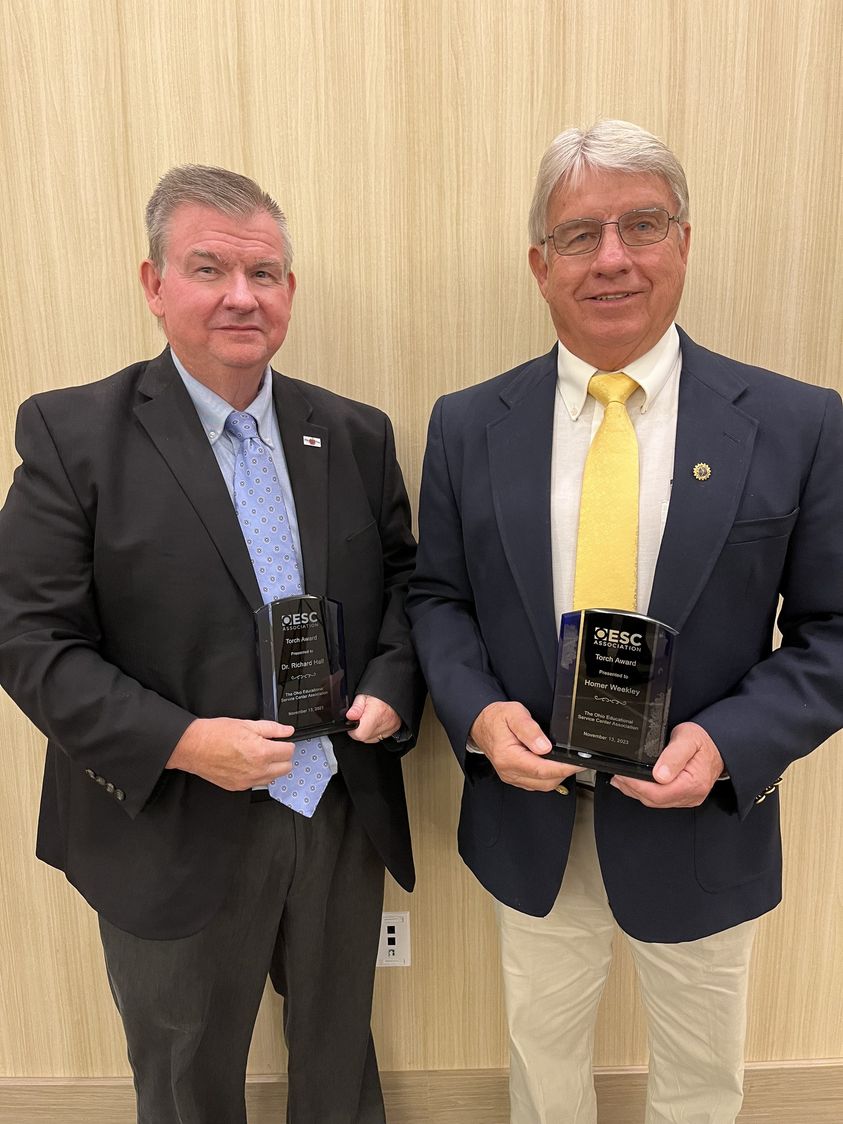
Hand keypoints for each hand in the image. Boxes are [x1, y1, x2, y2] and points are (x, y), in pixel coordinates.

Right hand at [166, 717, 294, 790]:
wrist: (193, 746)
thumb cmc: (215, 734)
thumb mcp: (247, 724)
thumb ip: (272, 729)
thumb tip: (287, 731)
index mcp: (261, 752)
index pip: (289, 752)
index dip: (287, 744)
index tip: (283, 741)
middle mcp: (257, 770)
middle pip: (286, 768)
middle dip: (283, 757)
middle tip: (274, 748)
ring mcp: (247, 781)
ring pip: (273, 778)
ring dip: (272, 768)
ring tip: (260, 756)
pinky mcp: (238, 787)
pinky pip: (257, 784)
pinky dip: (258, 775)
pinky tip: (249, 764)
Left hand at [346, 694, 401, 742]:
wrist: (394, 690)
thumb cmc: (379, 691)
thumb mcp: (363, 694)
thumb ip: (356, 707)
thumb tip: (350, 716)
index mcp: (376, 713)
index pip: (359, 734)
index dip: (352, 730)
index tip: (352, 722)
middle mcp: (385, 722)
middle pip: (365, 738)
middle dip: (359, 730)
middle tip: (361, 717)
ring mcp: (391, 727)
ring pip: (372, 738)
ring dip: (367, 731)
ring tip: (369, 718)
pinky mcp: (395, 728)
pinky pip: (380, 736)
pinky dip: (375, 730)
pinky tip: (375, 721)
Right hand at [470, 701, 582, 790]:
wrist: (481, 723)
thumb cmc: (496, 718)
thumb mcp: (514, 713)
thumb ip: (530, 729)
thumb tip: (545, 747)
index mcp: (508, 757)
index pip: (541, 770)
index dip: (563, 768)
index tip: (578, 764)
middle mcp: (508, 771)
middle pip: (544, 782)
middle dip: (564, 773)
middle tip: (578, 761)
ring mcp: (511, 776)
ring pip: (542, 786)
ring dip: (557, 777)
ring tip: (568, 763)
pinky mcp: (514, 777)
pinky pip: (536, 784)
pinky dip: (548, 778)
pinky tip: (553, 766)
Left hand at [610, 721, 723, 807]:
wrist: (717, 745)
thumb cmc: (703, 741)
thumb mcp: (687, 739)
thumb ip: (674, 756)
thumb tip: (659, 775)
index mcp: (693, 783)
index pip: (659, 793)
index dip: (637, 786)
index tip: (623, 776)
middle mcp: (691, 795)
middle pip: (655, 800)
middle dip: (633, 789)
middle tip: (617, 776)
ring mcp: (687, 798)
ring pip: (656, 802)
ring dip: (637, 792)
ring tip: (621, 780)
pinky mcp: (683, 796)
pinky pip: (661, 799)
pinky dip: (646, 792)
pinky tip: (636, 784)